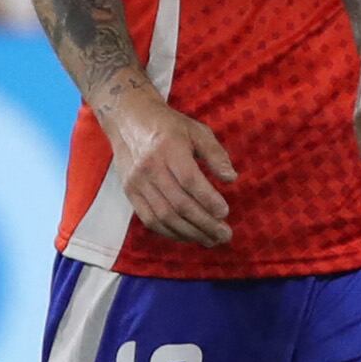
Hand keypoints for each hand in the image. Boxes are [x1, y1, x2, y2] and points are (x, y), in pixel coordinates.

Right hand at [100, 75, 236, 244]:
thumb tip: (231, 178)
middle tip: (225, 235)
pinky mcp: (130, 193)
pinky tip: (189, 236)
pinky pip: (149, 220)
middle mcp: (149, 167)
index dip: (207, 199)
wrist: (129, 121)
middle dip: (204, 223)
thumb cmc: (170, 127)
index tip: (225, 212)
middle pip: (178, 203)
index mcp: (168, 148)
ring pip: (163, 216)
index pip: (189, 180)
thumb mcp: (197, 131)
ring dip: (189, 233)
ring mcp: (137, 183)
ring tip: (211, 240)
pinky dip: (171, 232)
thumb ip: (215, 154)